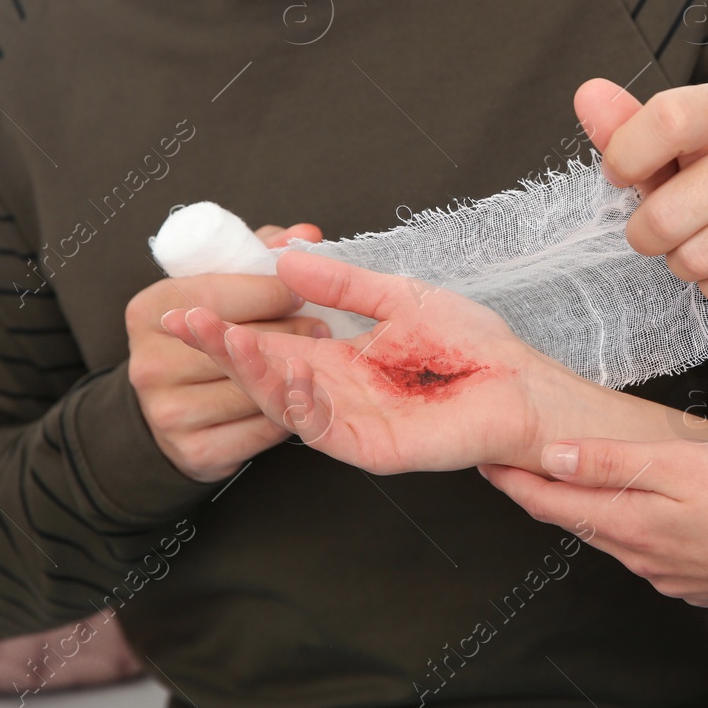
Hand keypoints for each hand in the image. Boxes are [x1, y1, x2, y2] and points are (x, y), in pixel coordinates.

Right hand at [125, 223, 327, 481]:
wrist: (173, 407)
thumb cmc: (207, 331)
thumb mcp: (222, 281)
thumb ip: (263, 253)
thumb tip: (306, 234)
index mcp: (149, 309)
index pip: (219, 296)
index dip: (270, 291)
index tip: (299, 291)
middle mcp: (149, 363)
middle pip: (238, 344)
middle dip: (289, 332)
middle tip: (320, 326)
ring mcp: (169, 412)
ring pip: (252, 389)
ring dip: (292, 376)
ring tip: (316, 360)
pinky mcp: (195, 452)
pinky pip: (259, 430)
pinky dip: (286, 413)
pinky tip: (299, 398)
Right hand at [161, 250, 588, 473]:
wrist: (525, 384)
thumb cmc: (472, 345)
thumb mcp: (398, 298)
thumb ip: (343, 285)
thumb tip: (288, 260)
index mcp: (339, 360)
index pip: (272, 342)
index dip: (230, 326)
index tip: (186, 302)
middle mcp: (337, 394)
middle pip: (266, 375)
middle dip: (223, 348)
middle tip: (183, 319)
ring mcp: (352, 424)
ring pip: (287, 403)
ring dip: (253, 372)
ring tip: (224, 338)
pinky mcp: (375, 448)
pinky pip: (326, 430)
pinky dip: (301, 403)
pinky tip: (286, 373)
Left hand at [480, 435, 707, 607]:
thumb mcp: (680, 463)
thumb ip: (611, 461)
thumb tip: (553, 458)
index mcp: (629, 521)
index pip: (550, 503)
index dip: (513, 481)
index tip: (485, 460)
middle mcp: (638, 554)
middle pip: (575, 520)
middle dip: (541, 493)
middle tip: (514, 465)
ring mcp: (664, 572)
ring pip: (610, 535)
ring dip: (585, 508)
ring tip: (571, 479)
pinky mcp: (691, 580)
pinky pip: (645, 550)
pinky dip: (629, 525)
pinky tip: (642, 507)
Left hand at [575, 78, 707, 309]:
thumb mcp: (678, 146)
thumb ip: (627, 127)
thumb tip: (587, 95)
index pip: (668, 120)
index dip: (627, 158)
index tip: (621, 176)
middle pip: (668, 213)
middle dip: (649, 234)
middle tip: (668, 227)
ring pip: (696, 259)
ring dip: (685, 262)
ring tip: (704, 242)